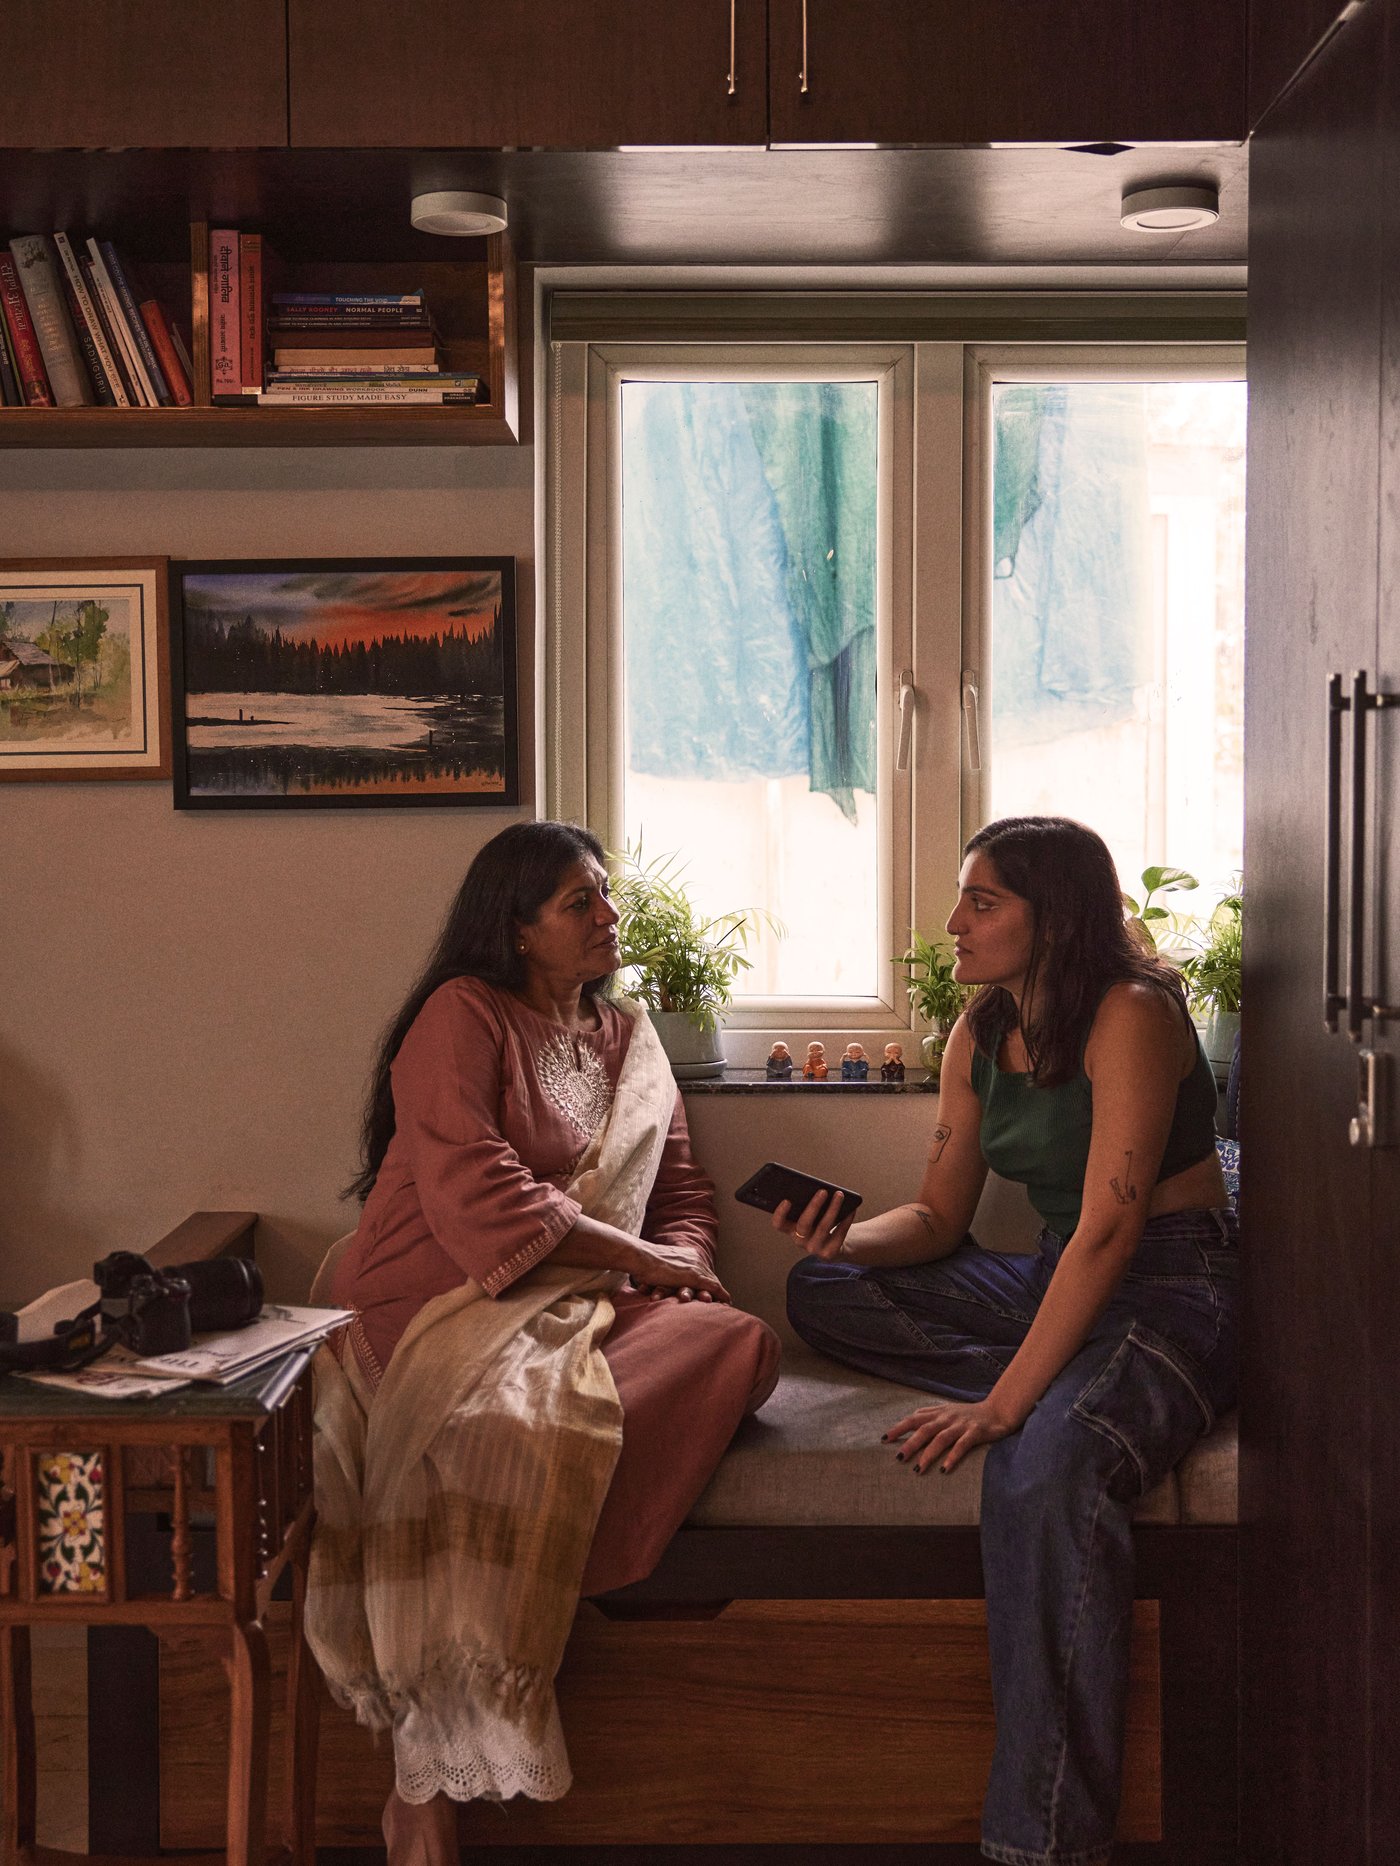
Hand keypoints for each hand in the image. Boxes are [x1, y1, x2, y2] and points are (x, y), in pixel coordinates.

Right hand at [627, 1241, 730, 1303]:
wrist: (640, 1257)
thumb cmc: (642, 1264)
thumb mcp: (657, 1266)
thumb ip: (665, 1271)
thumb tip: (663, 1280)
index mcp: (685, 1254)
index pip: (700, 1269)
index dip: (706, 1282)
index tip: (711, 1292)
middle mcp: (693, 1258)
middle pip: (709, 1275)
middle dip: (716, 1289)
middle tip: (725, 1301)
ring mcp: (694, 1267)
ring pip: (712, 1283)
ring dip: (719, 1295)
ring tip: (726, 1304)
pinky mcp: (694, 1276)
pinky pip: (713, 1287)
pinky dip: (721, 1296)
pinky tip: (727, 1303)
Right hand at [771, 1187, 857, 1260]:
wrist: (836, 1246)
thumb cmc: (821, 1223)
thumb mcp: (813, 1215)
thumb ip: (809, 1205)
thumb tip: (819, 1189)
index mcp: (790, 1229)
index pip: (779, 1224)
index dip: (780, 1214)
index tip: (787, 1200)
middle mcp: (799, 1241)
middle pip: (804, 1224)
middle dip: (814, 1206)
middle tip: (823, 1191)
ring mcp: (814, 1249)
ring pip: (823, 1227)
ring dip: (833, 1209)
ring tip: (839, 1195)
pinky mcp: (828, 1254)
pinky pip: (838, 1234)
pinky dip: (846, 1220)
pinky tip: (851, 1209)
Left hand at [883, 1397, 1017, 1473]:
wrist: (998, 1411)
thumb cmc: (969, 1415)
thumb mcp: (947, 1411)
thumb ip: (930, 1415)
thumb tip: (909, 1420)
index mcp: (939, 1412)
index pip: (914, 1419)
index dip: (899, 1428)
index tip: (884, 1439)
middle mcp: (947, 1417)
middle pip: (924, 1429)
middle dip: (910, 1443)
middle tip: (898, 1458)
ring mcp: (961, 1425)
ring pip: (941, 1438)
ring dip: (928, 1454)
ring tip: (918, 1469)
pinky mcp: (976, 1432)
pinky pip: (962, 1445)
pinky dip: (953, 1457)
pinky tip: (945, 1469)